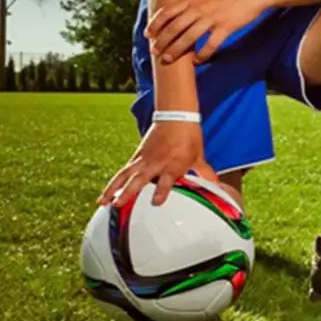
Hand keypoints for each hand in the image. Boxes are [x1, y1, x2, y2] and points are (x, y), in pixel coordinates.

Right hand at [98, 121, 216, 207]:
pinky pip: (124, 171)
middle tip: (118, 204)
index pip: (167, 181)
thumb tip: (216, 185)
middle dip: (129, 192)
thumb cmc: (189, 136)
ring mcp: (144, 160)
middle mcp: (156, 163)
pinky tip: (106, 194)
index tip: (156, 202)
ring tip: (103, 203)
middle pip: (140, 179)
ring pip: (125, 176)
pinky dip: (114, 183)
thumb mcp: (198, 155)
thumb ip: (205, 173)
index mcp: (173, 165)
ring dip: (113, 189)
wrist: (176, 115)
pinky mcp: (137, 157)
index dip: (162, 191)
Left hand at [146, 0, 264, 63]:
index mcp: (194, 0)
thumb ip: (191, 6)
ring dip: (177, 50)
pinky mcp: (226, 27)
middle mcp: (200, 8)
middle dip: (162, 40)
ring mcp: (213, 18)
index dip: (156, 23)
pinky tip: (197, 61)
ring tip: (168, 59)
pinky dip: (202, 54)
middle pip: (175, 26)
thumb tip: (174, 19)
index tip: (148, 35)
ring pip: (189, 37)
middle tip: (155, 51)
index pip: (168, 11)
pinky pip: (211, 44)